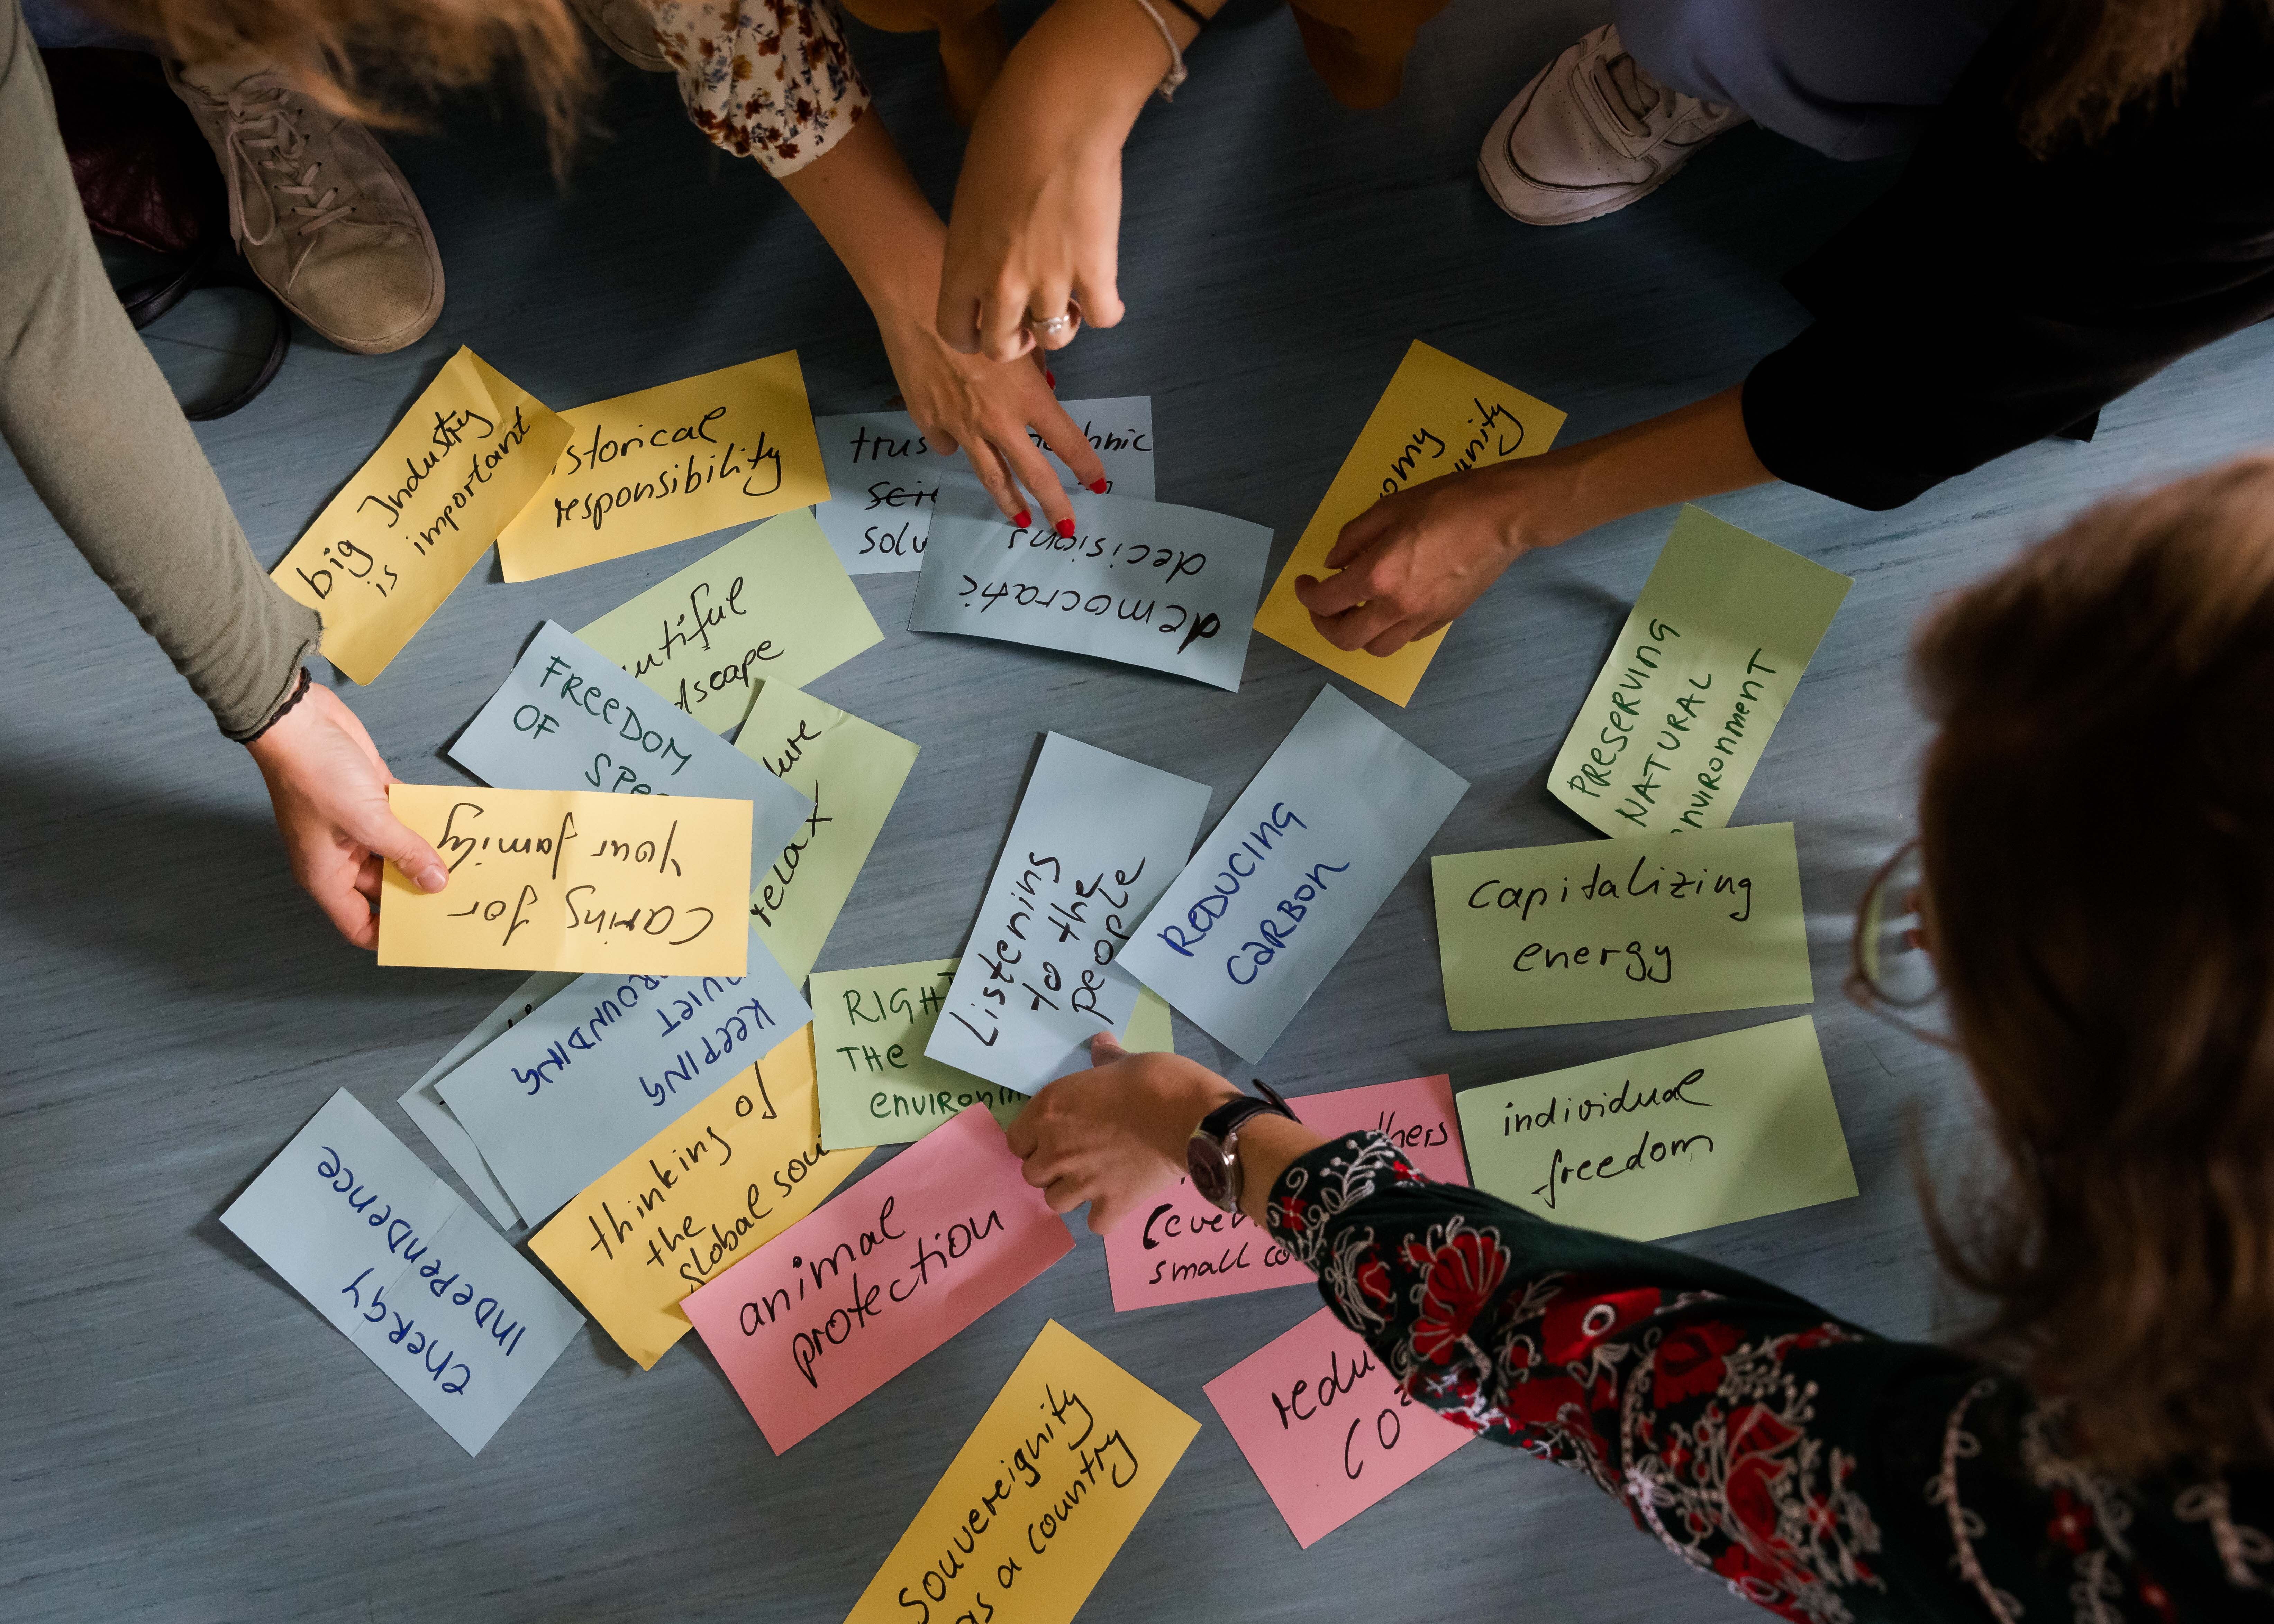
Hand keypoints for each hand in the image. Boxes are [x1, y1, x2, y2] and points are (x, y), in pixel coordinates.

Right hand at [244, 681, 445, 948]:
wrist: (297, 719)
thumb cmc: (315, 774)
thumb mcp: (367, 821)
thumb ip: (405, 852)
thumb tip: (436, 882)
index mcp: (326, 875)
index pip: (358, 923)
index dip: (389, 933)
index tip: (426, 933)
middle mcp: (340, 857)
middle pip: (384, 889)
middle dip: (418, 891)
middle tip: (461, 898)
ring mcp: (356, 827)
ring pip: (397, 853)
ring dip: (426, 855)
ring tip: (467, 866)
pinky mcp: (370, 798)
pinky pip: (402, 819)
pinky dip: (424, 823)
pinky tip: (455, 829)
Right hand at [879, 314, 1106, 529]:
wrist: (915, 299)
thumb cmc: (975, 307)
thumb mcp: (1018, 336)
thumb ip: (1034, 367)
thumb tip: (1044, 386)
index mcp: (1028, 397)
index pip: (1068, 442)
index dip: (1086, 466)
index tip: (1098, 484)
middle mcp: (999, 420)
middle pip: (1034, 475)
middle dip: (1054, 504)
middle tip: (1065, 528)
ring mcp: (962, 426)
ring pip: (991, 475)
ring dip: (1008, 502)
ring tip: (1020, 520)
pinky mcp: (930, 421)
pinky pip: (947, 444)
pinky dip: (955, 446)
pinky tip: (956, 445)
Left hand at [937, 101, 1124, 362]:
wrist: (1057, 115)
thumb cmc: (1006, 137)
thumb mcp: (970, 198)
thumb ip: (977, 244)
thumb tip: (992, 263)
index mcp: (963, 263)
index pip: (954, 330)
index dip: (971, 337)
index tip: (987, 326)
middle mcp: (1002, 283)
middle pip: (1001, 347)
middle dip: (1015, 341)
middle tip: (1029, 322)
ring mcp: (1050, 282)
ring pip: (1054, 338)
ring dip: (1061, 324)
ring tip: (1070, 298)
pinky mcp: (1095, 273)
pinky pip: (1103, 317)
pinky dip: (1106, 308)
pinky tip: (1105, 291)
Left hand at [1007, 1032, 1241, 1233]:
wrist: (1188, 1114)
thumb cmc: (1153, 1080)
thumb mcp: (1125, 1061)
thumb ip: (1105, 1059)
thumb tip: (1101, 1043)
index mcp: (1050, 1111)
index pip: (1016, 1141)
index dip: (1033, 1140)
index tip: (1054, 1135)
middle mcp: (1057, 1149)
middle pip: (1031, 1175)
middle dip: (1050, 1168)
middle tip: (1076, 1157)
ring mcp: (1082, 1181)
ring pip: (1055, 1202)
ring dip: (1071, 1193)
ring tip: (1094, 1180)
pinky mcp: (1111, 1205)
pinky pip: (1095, 1224)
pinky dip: (1104, 1215)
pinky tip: (1118, 1200)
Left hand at [1293, 463, 1546, 657]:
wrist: (1504, 516)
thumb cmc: (1448, 502)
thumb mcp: (1389, 507)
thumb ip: (1353, 538)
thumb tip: (1333, 564)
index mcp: (1378, 576)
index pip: (1326, 602)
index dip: (1306, 595)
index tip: (1305, 583)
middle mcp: (1397, 607)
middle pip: (1346, 638)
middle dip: (1325, 624)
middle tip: (1323, 604)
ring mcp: (1423, 618)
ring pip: (1377, 647)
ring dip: (1357, 634)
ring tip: (1355, 611)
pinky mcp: (1444, 620)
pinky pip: (1406, 638)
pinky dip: (1389, 629)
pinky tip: (1389, 607)